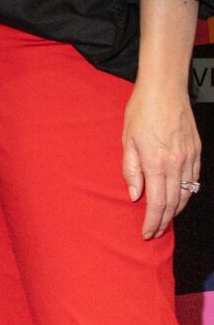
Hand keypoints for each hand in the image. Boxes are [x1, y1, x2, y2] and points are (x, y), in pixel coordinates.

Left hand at [124, 77, 199, 239]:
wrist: (165, 90)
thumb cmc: (141, 111)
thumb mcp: (127, 140)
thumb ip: (131, 169)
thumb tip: (135, 194)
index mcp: (156, 162)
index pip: (157, 203)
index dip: (153, 222)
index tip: (147, 233)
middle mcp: (176, 164)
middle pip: (173, 203)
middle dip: (163, 221)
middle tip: (155, 232)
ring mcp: (189, 159)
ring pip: (186, 194)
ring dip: (176, 210)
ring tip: (165, 219)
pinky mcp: (197, 153)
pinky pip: (193, 180)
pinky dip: (186, 193)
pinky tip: (179, 198)